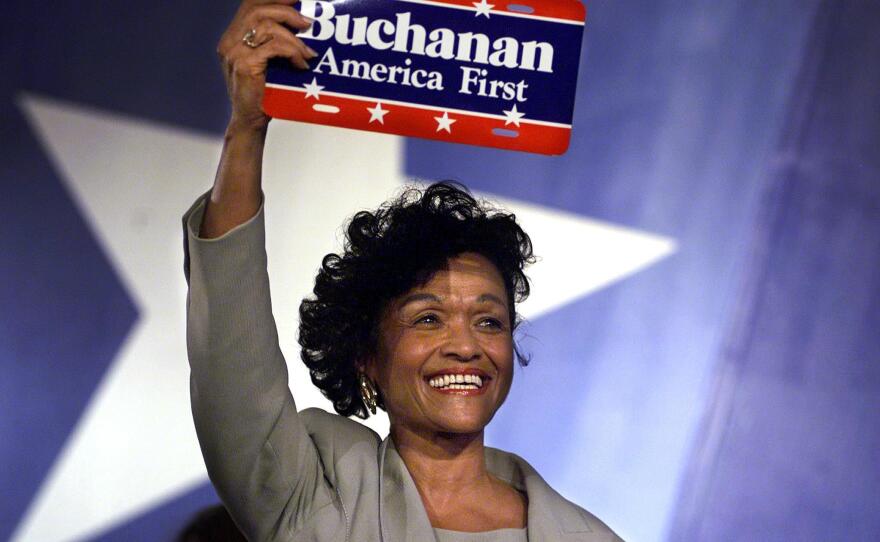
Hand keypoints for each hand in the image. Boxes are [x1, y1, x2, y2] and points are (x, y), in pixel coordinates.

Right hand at [217, 0, 315, 131]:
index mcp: (234, 36)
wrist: (251, 121)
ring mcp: (234, 52)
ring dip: (293, 38)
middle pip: (257, 9)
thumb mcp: (270, 61)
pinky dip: (292, 52)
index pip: (251, 4)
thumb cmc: (265, 93)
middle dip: (287, 12)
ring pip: (266, 26)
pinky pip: (273, 47)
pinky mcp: (244, 65)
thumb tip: (305, 23)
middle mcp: (230, 41)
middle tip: (308, 24)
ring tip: (308, 52)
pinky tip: (302, 65)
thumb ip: (276, 41)